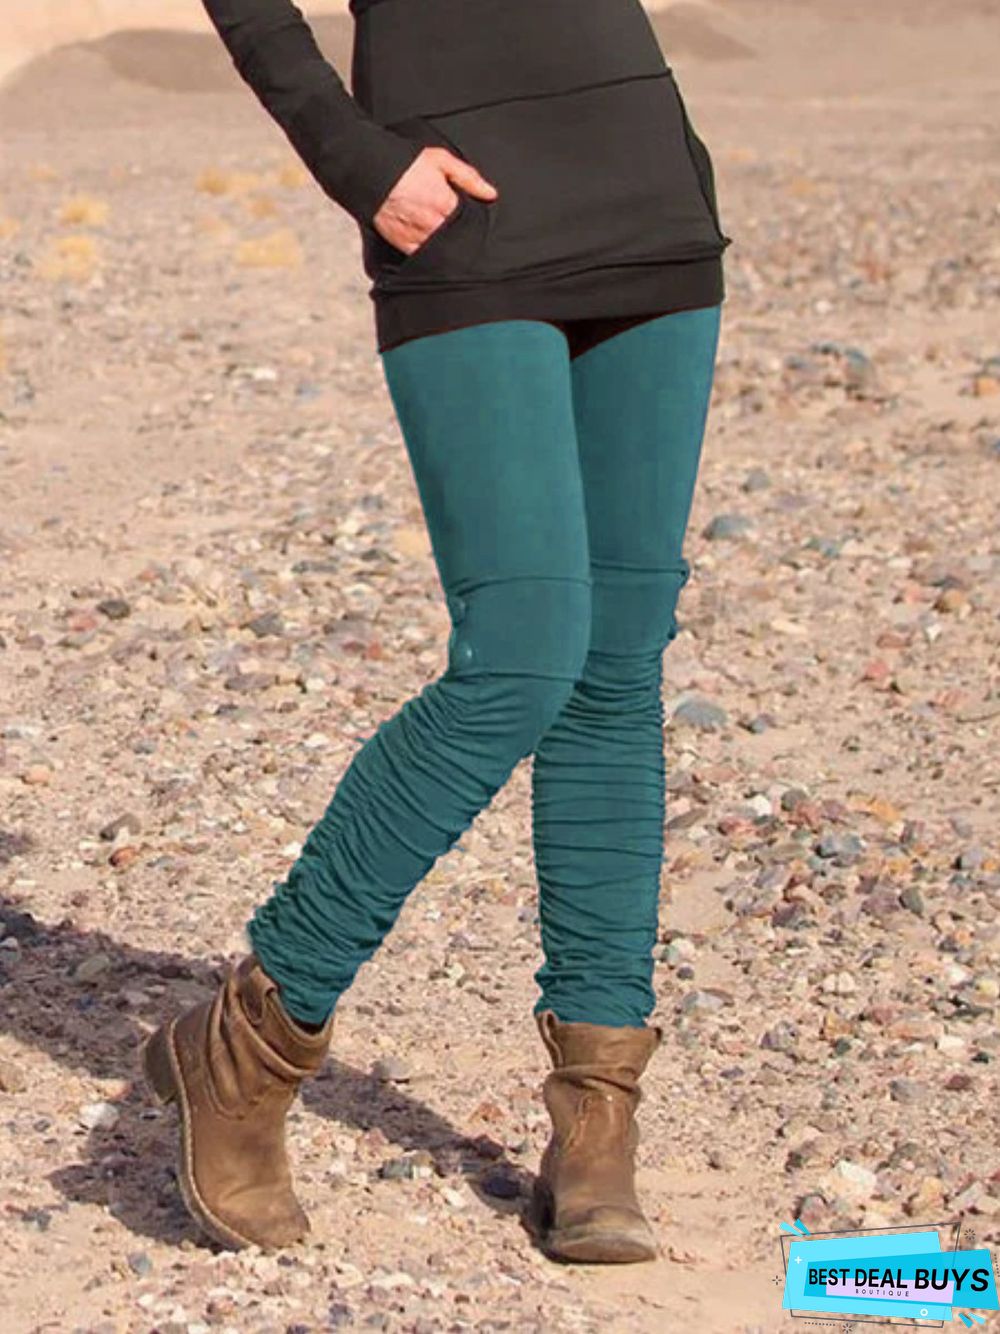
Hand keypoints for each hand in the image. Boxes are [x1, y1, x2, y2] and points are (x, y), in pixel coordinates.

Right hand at [373, 146, 497, 253]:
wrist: (370, 171)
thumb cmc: (405, 164)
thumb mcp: (441, 160)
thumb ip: (468, 177)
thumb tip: (490, 194)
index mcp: (445, 204)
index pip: (468, 221)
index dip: (470, 219)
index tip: (469, 217)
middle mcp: (432, 224)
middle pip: (455, 237)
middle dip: (458, 233)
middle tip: (455, 225)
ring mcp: (417, 236)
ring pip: (440, 250)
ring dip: (445, 245)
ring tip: (443, 234)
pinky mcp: (403, 244)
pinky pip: (422, 256)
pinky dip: (429, 253)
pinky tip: (431, 245)